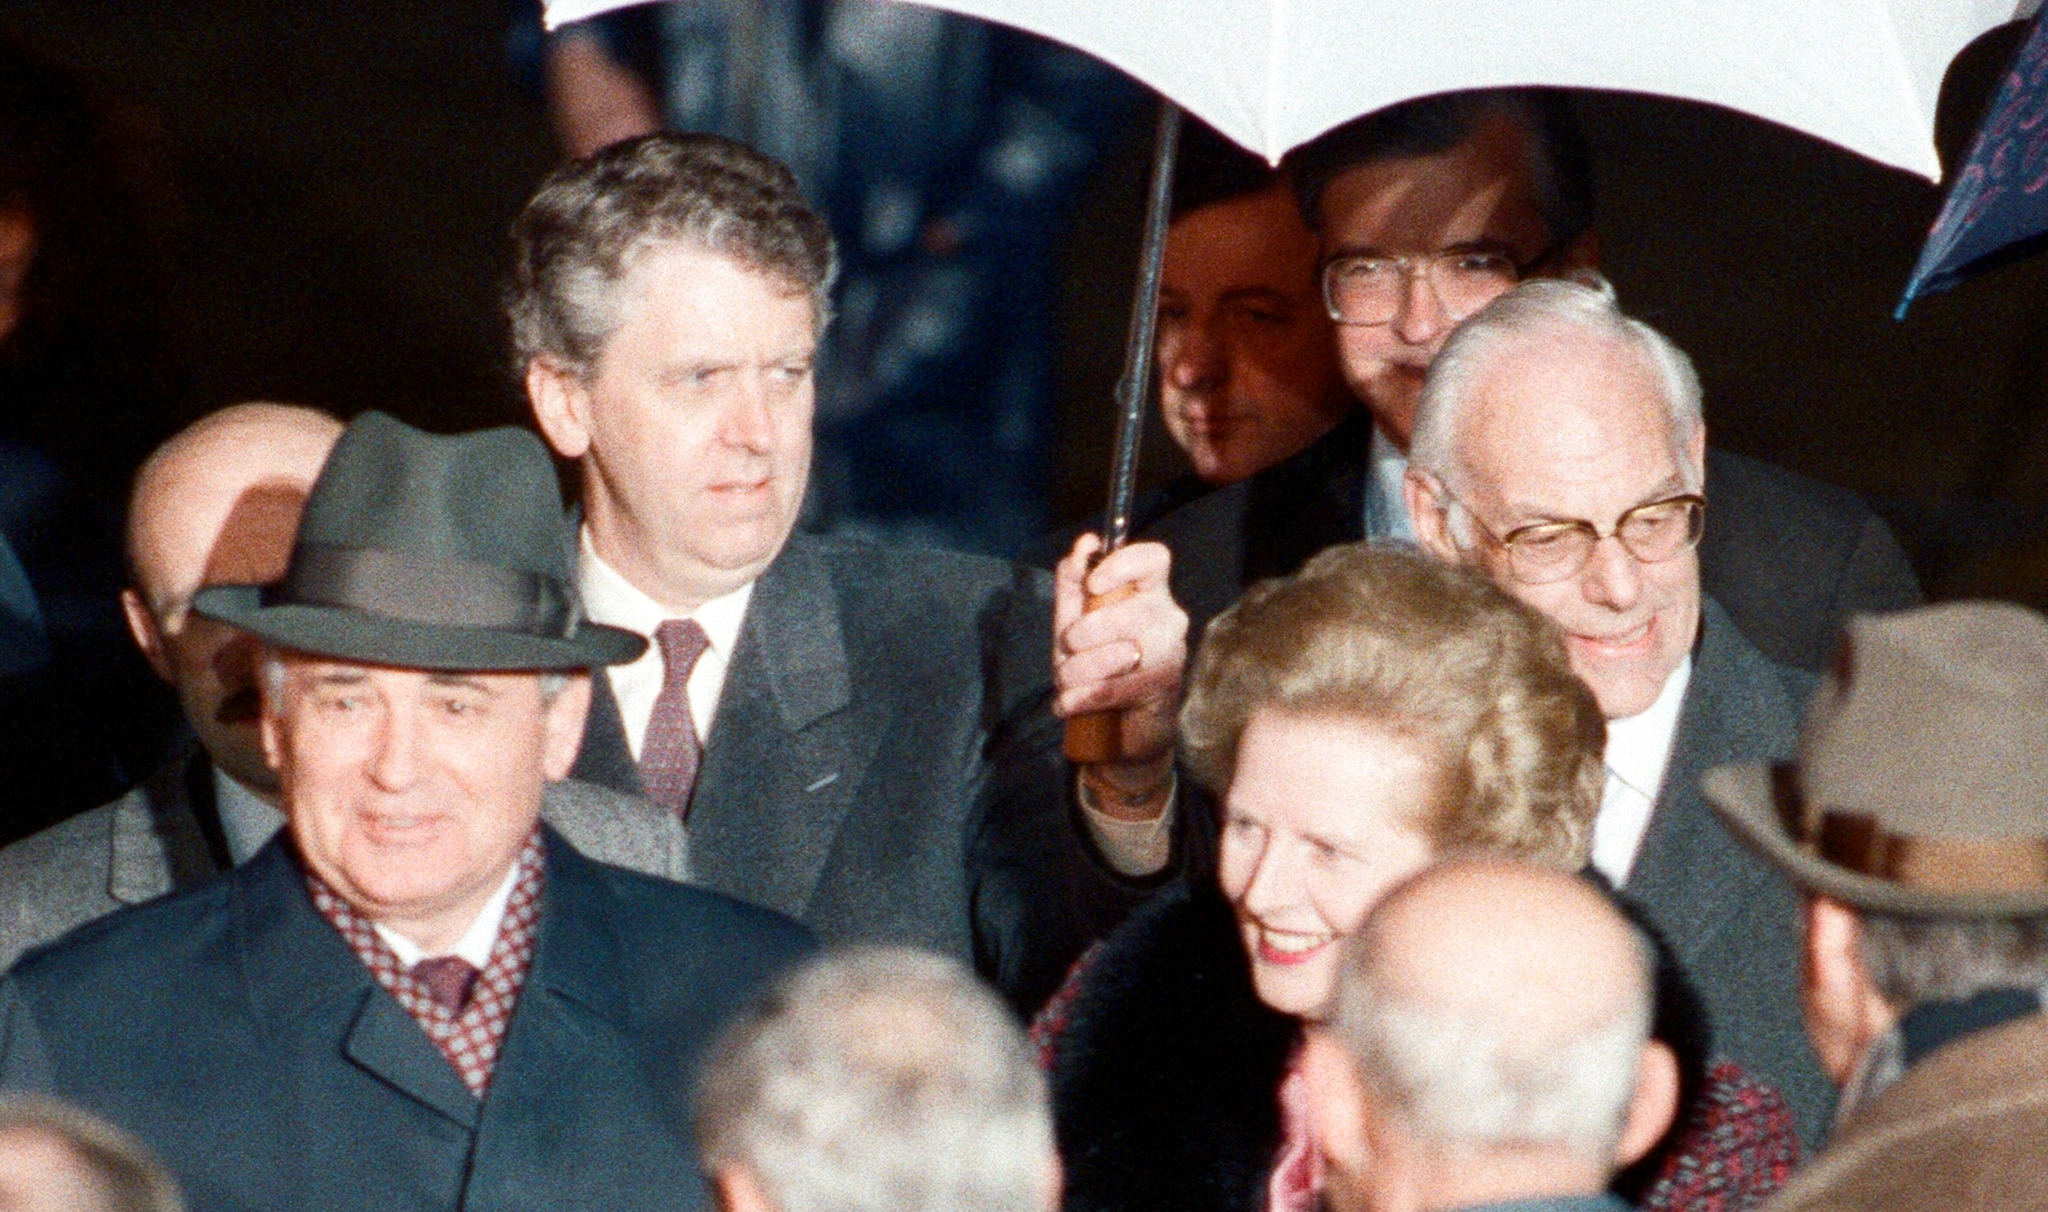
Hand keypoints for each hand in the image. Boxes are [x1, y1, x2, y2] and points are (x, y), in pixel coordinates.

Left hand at [1053, 534, 1187, 778]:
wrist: (1113, 728)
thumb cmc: (1095, 664)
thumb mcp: (1073, 619)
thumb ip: (1073, 580)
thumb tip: (1085, 544)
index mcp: (1149, 592)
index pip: (1154, 559)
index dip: (1123, 564)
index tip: (1093, 585)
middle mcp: (1169, 618)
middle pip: (1133, 610)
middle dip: (1087, 631)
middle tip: (1070, 645)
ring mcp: (1171, 654)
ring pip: (1125, 652)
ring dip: (1081, 669)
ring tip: (1067, 681)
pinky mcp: (1164, 690)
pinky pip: (1120, 688)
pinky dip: (1084, 697)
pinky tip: (1068, 702)